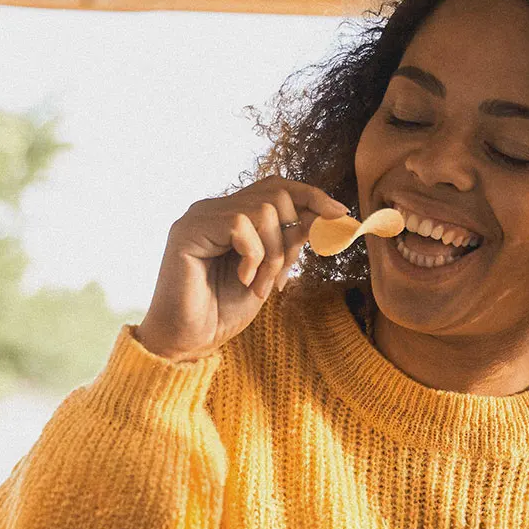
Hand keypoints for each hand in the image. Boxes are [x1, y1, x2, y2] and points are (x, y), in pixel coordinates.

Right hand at [135, 175, 348, 361]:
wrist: (190, 341)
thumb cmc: (223, 310)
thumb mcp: (271, 272)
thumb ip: (290, 241)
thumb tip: (323, 215)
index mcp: (233, 216)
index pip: (278, 188)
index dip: (312, 196)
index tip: (341, 214)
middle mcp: (215, 209)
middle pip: (277, 193)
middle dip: (290, 239)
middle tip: (279, 279)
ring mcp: (200, 216)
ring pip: (263, 210)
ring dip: (273, 255)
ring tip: (258, 286)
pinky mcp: (188, 229)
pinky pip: (240, 225)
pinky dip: (252, 256)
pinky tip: (241, 279)